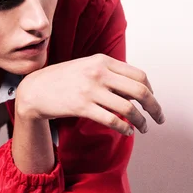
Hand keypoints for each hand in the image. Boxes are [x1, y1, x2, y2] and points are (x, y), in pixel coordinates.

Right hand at [16, 53, 164, 135]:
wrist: (34, 90)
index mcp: (102, 60)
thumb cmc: (61, 80)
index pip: (139, 76)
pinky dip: (124, 128)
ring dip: (141, 121)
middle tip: (159, 118)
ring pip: (128, 108)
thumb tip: (133, 89)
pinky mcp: (82, 106)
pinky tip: (127, 132)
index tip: (152, 102)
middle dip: (154, 107)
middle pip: (139, 91)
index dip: (151, 91)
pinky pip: (112, 119)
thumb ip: (108, 72)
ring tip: (144, 128)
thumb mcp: (86, 66)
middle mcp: (98, 73)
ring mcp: (90, 90)